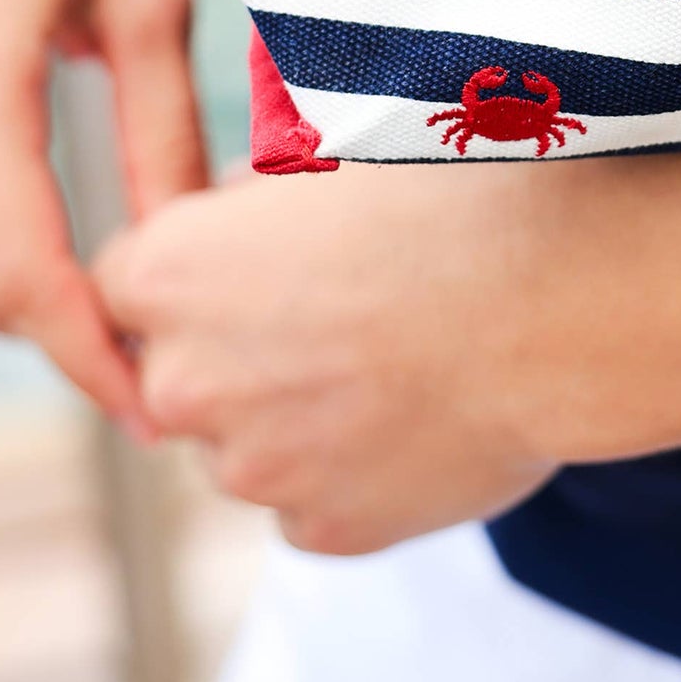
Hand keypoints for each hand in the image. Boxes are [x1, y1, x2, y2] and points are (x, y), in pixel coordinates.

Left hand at [94, 164, 576, 550]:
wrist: (559, 301)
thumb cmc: (451, 199)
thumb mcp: (337, 148)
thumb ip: (252, 188)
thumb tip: (233, 204)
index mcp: (169, 274)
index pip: (121, 282)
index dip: (186, 268)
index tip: (247, 258)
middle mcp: (185, 384)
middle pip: (176, 373)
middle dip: (233, 348)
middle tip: (333, 308)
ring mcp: (253, 471)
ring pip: (247, 442)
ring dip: (292, 412)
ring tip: (394, 354)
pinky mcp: (322, 532)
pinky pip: (311, 500)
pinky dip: (349, 467)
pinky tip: (417, 411)